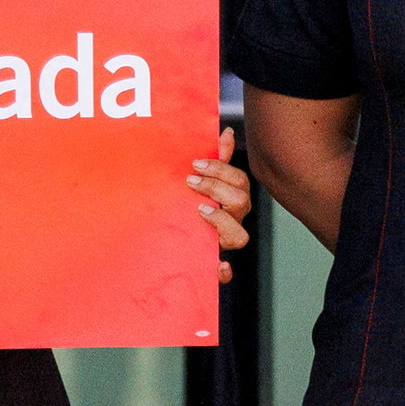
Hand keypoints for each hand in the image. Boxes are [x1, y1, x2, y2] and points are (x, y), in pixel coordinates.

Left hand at [190, 124, 253, 269]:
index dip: (222, 171)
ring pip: (239, 236)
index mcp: (230, 201)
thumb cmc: (186, 209)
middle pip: (242, 203)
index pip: (240, 182)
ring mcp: (222, 242)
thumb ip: (216, 160)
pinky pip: (224, 273)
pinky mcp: (211, 264)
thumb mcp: (199, 181)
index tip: (196, 164)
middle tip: (190, 183)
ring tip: (199, 211)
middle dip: (217, 189)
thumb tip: (227, 132)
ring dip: (222, 222)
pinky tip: (216, 263)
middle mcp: (231, 221)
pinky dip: (223, 269)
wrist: (162, 242)